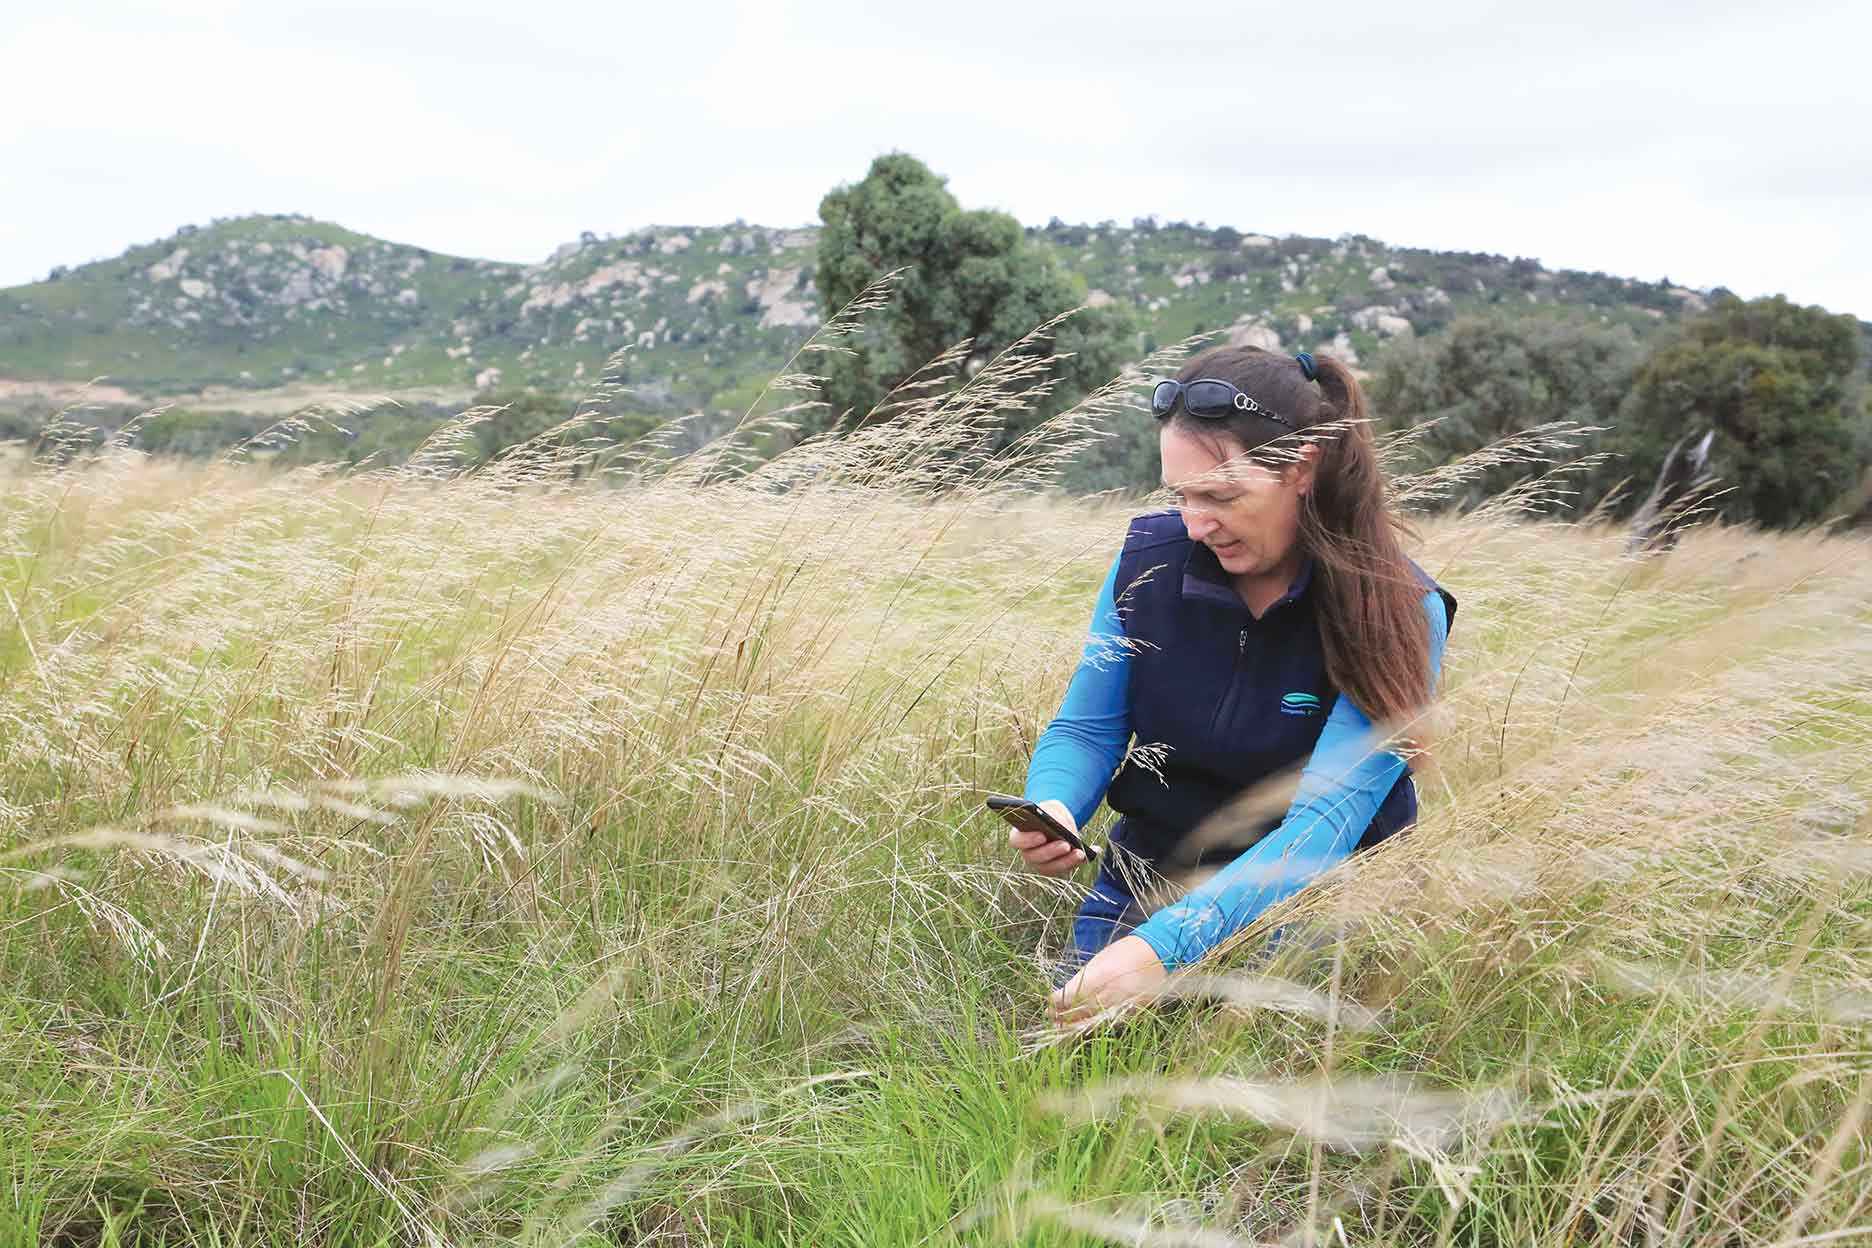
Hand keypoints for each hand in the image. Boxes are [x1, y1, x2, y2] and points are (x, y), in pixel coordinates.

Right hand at [1007, 799, 1087, 876]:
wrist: (1060, 822)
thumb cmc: (1051, 814)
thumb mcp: (1052, 808)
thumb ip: (1053, 814)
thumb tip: (1060, 825)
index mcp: (1020, 835)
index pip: (1016, 841)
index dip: (1027, 840)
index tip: (1042, 836)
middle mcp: (1028, 852)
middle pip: (1034, 857)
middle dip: (1051, 852)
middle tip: (1065, 845)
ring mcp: (1041, 863)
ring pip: (1050, 868)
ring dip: (1066, 861)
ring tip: (1080, 853)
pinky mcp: (1056, 868)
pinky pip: (1066, 869)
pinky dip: (1079, 861)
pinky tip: (1093, 851)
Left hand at [1050, 935, 1168, 1025]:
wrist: (1158, 953)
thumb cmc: (1126, 952)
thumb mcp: (1101, 960)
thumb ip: (1085, 978)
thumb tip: (1066, 993)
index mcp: (1102, 976)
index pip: (1074, 994)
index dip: (1059, 1001)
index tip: (1049, 1002)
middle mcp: (1113, 993)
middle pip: (1082, 1011)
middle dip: (1065, 1016)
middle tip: (1051, 1018)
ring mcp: (1124, 1004)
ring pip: (1096, 1020)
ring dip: (1078, 1024)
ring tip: (1064, 1027)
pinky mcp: (1134, 1012)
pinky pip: (1111, 1021)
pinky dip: (1096, 1023)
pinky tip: (1086, 1024)